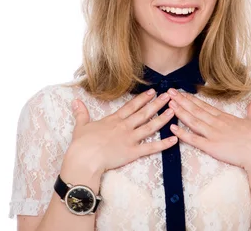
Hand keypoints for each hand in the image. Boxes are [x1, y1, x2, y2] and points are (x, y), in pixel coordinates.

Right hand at [61, 89, 177, 181]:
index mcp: (114, 120)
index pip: (131, 106)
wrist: (84, 158)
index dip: (142, 99)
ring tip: (174, 112)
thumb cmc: (81, 144)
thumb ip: (81, 113)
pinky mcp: (133, 152)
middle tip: (169, 96)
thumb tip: (75, 102)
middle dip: (157, 104)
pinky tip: (174, 139)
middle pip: (144, 113)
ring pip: (150, 127)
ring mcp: (130, 139)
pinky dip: (164, 144)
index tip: (152, 92)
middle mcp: (124, 127)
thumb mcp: (81, 125)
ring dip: (163, 119)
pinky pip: (151, 148)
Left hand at [166, 89, 250, 171]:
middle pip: (196, 110)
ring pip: (193, 121)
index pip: (205, 106)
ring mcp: (214, 134)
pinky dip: (182, 134)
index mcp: (226, 117)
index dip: (191, 99)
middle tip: (169, 92)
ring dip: (180, 112)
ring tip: (168, 104)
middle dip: (181, 101)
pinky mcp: (212, 147)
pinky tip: (173, 127)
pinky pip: (194, 139)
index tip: (181, 92)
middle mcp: (217, 123)